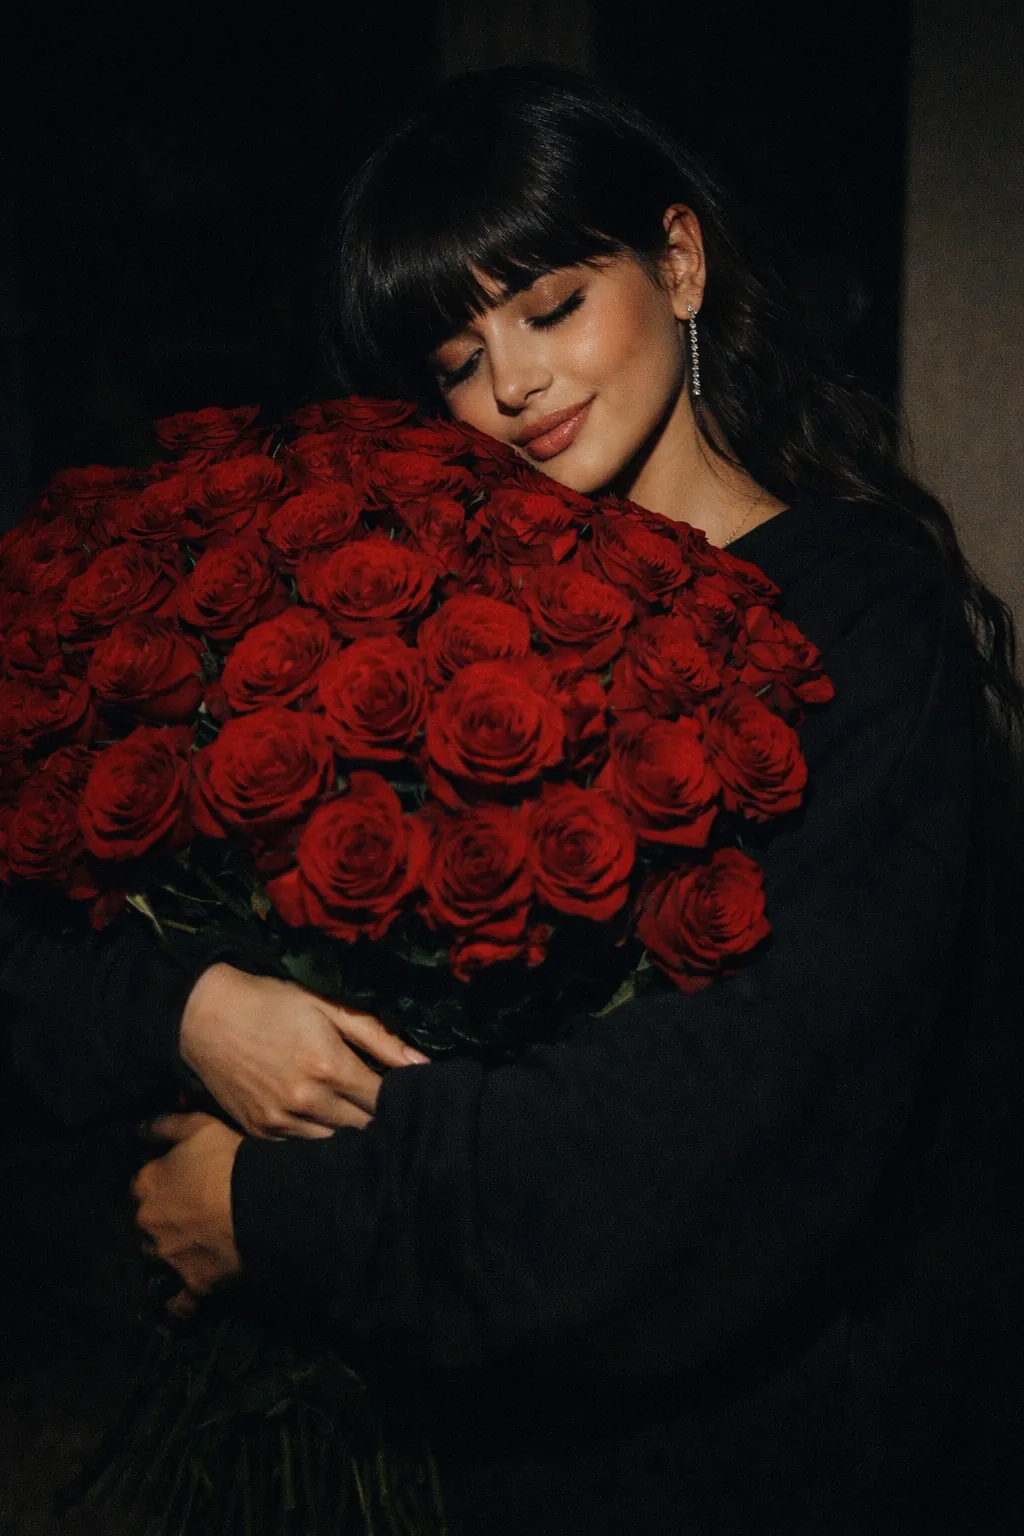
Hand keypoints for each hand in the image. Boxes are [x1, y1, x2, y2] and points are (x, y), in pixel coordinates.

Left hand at [133, 1112, 242, 1316]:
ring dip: (171, 1253)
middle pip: (148, 1224)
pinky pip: (180, 1301)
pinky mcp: (193, 1282)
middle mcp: (150, 1223)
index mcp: (147, 1185)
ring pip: (162, 1257)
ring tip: (194, 1248)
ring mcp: (170, 1256)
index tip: (178, 1180)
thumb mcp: (199, 1127)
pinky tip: (181, 1304)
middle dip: (162, 1220)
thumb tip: (140, 1129)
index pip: (141, 1185)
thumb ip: (166, 1125)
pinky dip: (179, 1304)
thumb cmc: (229, 1159)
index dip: (160, 1182)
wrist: (259, 1203)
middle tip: (190, 1213)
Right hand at [179, 964, 429, 1138]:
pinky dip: (318, 1138)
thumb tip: (423, 1063)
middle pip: (364, 1127)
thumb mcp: (326, 1005)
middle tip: (387, 1107)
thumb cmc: (270, 1002)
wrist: (202, 1017)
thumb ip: (377, 1036)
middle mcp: (307, 1100)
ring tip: (357, 1116)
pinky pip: (302, 1148)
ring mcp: (281, 1121)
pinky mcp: (260, 1132)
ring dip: (350, 1132)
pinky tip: (323, 1121)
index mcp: (328, 1065)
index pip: (383, 1100)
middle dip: (380, 1118)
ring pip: (336, 1143)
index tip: (409, 1093)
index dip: (401, 1098)